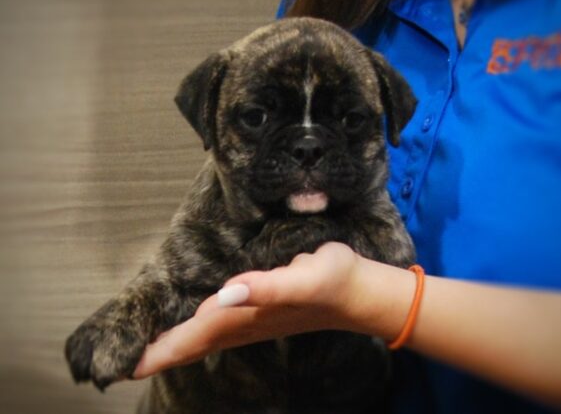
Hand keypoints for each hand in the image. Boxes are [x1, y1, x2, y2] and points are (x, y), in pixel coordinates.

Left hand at [133, 242, 370, 377]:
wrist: (356, 291)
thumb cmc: (333, 283)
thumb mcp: (304, 280)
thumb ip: (266, 288)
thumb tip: (224, 292)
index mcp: (246, 317)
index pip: (193, 338)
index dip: (158, 351)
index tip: (124, 365)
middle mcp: (243, 323)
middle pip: (191, 344)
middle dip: (157, 354)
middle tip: (120, 362)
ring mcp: (251, 319)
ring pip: (202, 338)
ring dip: (172, 346)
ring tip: (145, 349)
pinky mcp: (258, 309)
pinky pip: (216, 326)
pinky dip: (194, 332)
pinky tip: (191, 324)